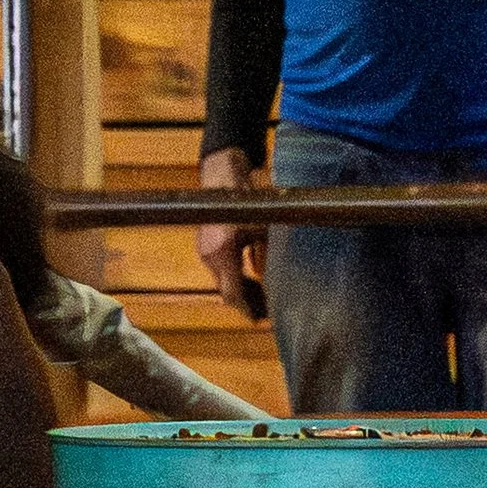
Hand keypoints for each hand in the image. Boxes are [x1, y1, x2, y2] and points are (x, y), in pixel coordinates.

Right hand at [195, 146, 268, 320]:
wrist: (222, 168)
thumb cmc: (245, 193)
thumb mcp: (265, 226)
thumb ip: (269, 254)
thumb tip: (281, 278)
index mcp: (222, 251)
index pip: (232, 293)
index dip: (247, 309)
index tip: (260, 319)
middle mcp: (209, 253)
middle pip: (227, 290)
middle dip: (247, 302)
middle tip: (267, 312)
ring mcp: (205, 248)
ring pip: (224, 279)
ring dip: (242, 288)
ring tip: (262, 296)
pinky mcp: (207, 242)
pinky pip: (221, 267)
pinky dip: (236, 275)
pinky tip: (252, 274)